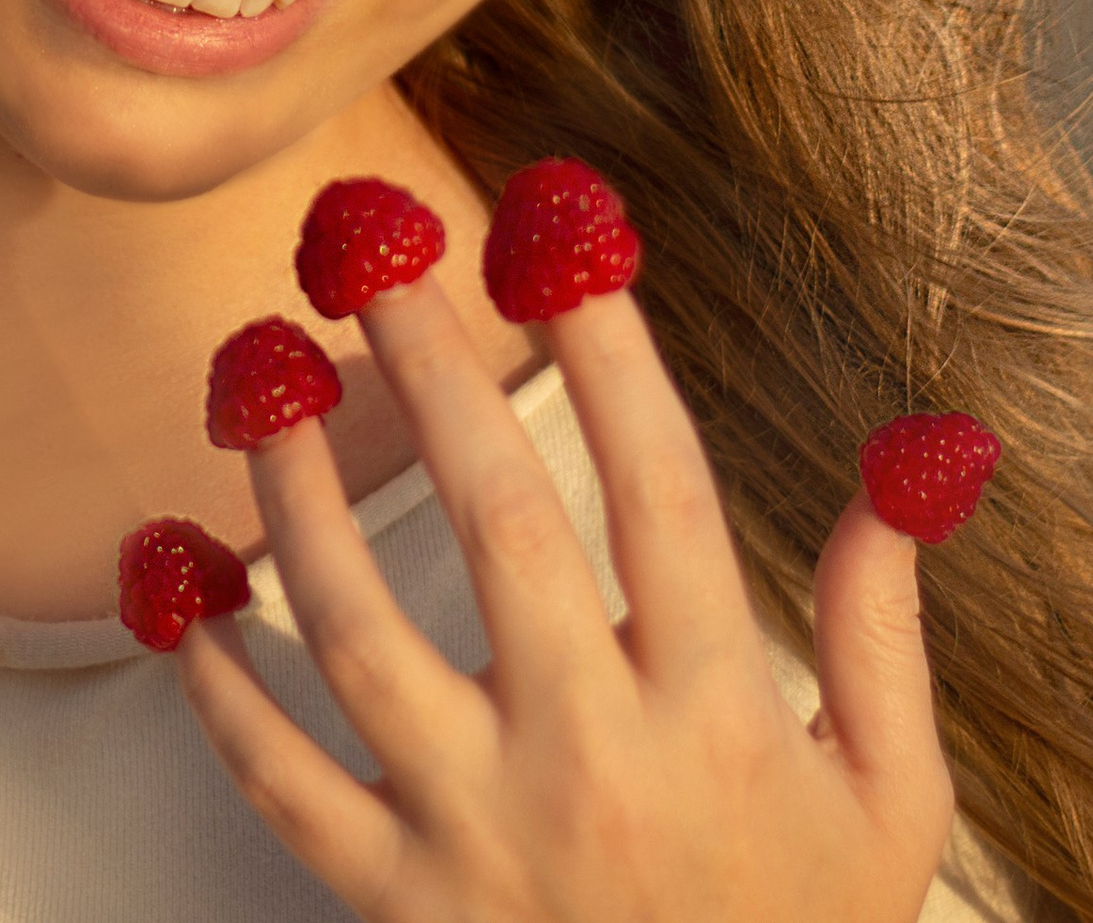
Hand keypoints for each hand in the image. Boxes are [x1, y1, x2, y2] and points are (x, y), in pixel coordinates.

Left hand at [177, 276, 953, 922]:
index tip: (564, 237)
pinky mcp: (397, 907)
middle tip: (369, 249)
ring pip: (358, 633)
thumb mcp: (889, 803)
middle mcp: (590, 761)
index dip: (609, 350)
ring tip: (258, 378)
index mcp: (715, 718)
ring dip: (296, 493)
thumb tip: (909, 466)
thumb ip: (878, 631)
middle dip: (430, 366)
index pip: (660, 489)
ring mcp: (480, 835)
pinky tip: (182, 581)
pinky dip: (219, 684)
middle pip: (496, 523)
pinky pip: (283, 783)